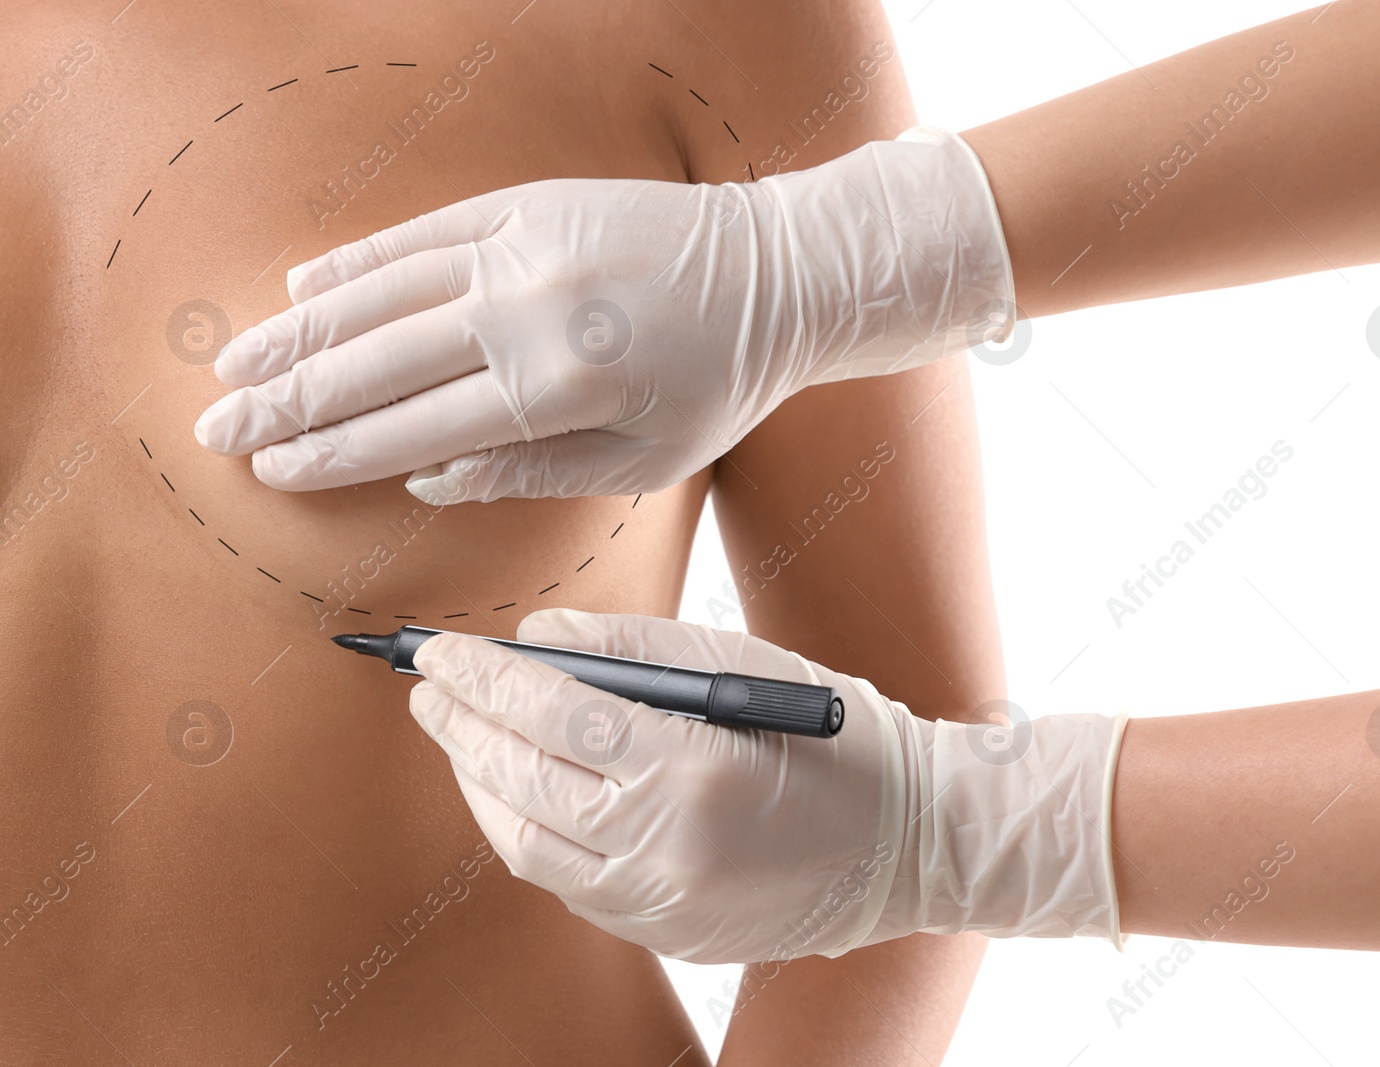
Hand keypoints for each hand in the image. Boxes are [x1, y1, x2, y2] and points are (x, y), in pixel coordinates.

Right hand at [192, 127, 1012, 500]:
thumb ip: (530, 473)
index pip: (412, 427)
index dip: (331, 452)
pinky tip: (306, 284)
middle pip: (377, 363)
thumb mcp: (642, 461)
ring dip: (301, 330)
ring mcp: (522, 247)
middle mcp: (526, 313)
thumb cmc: (718, 385)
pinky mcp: (529, 202)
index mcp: (557, 389)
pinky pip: (425, 233)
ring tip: (237, 364)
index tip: (271, 468)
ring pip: (383, 292)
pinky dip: (361, 260)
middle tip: (218, 428)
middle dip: (288, 401)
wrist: (777, 275)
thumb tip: (427, 475)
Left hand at [407, 610, 1127, 963]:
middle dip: (462, 727)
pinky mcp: (664, 933)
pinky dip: (525, 828)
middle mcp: (668, 847)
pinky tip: (512, 788)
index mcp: (694, 767)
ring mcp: (662, 903)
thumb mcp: (743, 665)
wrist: (908, 841)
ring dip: (479, 782)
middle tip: (426, 683)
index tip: (436, 649)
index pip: (552, 714)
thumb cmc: (832, 735)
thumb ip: (633, 646)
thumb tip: (536, 635)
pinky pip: (566, 881)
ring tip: (455, 732)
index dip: (483, 679)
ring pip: (527, 843)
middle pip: (523, 781)